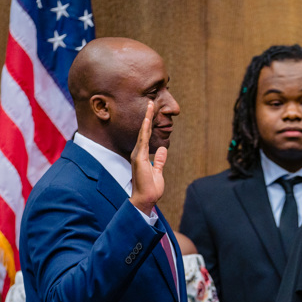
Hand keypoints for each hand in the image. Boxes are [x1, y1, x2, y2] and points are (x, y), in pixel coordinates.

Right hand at [129, 101, 165, 215]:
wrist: (146, 199)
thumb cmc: (151, 188)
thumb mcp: (158, 172)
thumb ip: (159, 160)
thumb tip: (163, 149)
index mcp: (142, 156)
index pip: (145, 136)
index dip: (148, 124)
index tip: (152, 112)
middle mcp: (138, 153)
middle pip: (143, 131)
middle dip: (147, 116)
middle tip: (150, 102)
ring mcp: (138, 155)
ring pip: (142, 132)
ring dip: (147, 118)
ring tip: (150, 104)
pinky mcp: (139, 158)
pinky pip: (143, 140)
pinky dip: (145, 129)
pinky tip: (147, 119)